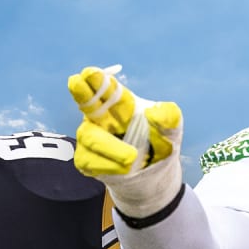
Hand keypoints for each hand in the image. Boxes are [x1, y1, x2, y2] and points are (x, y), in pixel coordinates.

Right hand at [67, 66, 183, 218]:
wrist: (154, 176)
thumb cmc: (159, 143)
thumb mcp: (172, 128)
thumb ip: (169, 116)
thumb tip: (153, 113)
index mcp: (121, 104)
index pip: (107, 89)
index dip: (98, 81)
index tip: (89, 73)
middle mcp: (101, 117)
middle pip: (87, 103)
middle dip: (82, 93)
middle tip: (76, 82)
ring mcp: (91, 138)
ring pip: (90, 137)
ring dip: (110, 147)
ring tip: (132, 158)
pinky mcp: (86, 159)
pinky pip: (90, 160)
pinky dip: (109, 165)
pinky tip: (125, 169)